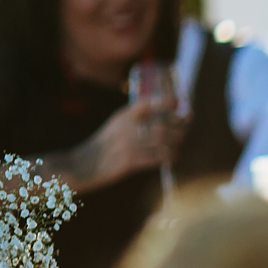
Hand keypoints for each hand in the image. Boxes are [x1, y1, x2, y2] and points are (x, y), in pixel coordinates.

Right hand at [54, 99, 182, 192]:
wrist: (83, 164)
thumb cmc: (104, 146)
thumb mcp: (116, 126)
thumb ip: (134, 120)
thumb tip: (162, 120)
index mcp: (121, 117)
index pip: (146, 104)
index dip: (164, 102)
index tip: (179, 102)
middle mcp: (125, 128)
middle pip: (160, 126)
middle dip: (176, 130)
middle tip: (183, 132)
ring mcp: (127, 145)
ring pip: (160, 142)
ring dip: (174, 144)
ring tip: (178, 146)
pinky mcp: (129, 162)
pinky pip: (155, 158)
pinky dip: (167, 157)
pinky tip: (172, 158)